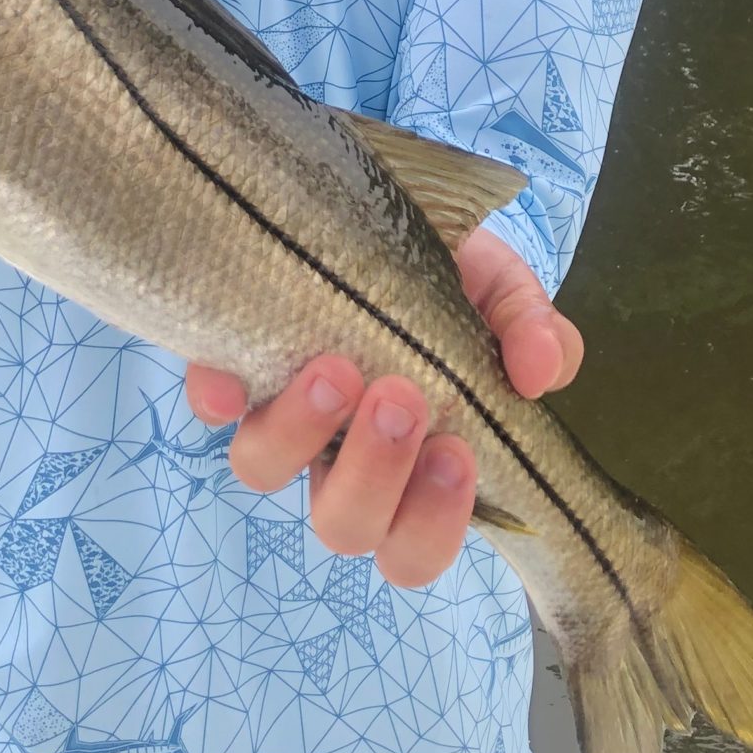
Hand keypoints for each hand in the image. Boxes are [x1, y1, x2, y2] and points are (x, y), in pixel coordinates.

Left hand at [185, 225, 582, 589]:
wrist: (372, 206)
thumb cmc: (443, 274)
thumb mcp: (498, 291)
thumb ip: (530, 329)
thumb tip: (542, 370)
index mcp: (412, 462)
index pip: (415, 546)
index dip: (433, 524)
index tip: (458, 454)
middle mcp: (338, 457)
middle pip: (344, 526)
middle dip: (375, 474)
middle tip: (402, 399)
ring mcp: (278, 416)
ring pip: (265, 471)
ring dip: (304, 431)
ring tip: (337, 369)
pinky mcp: (227, 366)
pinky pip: (210, 398)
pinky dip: (218, 391)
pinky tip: (235, 374)